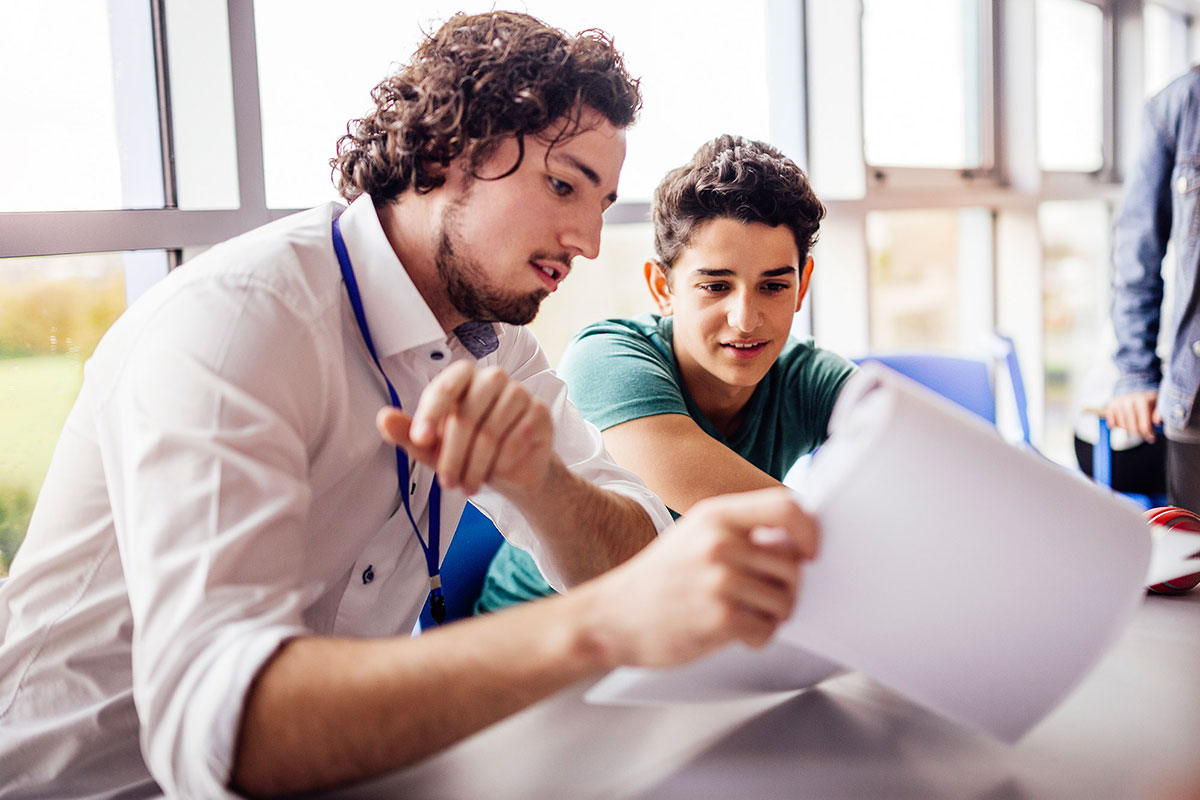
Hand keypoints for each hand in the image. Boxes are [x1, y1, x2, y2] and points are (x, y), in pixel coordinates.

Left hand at [376, 361, 555, 495]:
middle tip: (446, 482)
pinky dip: (502, 463)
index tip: (420, 439)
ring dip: (476, 466)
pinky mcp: (539, 412)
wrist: (514, 471)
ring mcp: (519, 393)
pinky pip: (517, 439)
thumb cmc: (470, 452)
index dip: (431, 413)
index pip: (446, 386)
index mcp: (463, 378)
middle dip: (453, 455)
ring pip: (491, 431)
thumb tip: (384, 418)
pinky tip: (497, 471)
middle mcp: (492, 378)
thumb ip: (409, 433)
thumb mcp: (434, 448)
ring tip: (467, 485)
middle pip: (467, 414)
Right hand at [582, 488, 819, 668]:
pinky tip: (737, 633)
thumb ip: (739, 532)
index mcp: (715, 515)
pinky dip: (759, 636)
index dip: (809, 530)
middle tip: (768, 599)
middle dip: (788, 587)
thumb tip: (795, 542)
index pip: (786, 506)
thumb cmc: (658, 580)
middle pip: (792, 563)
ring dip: (774, 615)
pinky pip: (767, 629)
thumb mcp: (694, 536)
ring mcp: (719, 580)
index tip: (810, 551)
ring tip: (748, 616)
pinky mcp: (719, 618)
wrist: (611, 617)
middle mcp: (719, 543)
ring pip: (785, 599)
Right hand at [1104, 389, 1161, 440]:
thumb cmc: (1149, 401)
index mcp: (1142, 401)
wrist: (1134, 389)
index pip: (1143, 427)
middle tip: (1143, 431)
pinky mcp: (1111, 406)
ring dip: (1129, 429)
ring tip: (1135, 424)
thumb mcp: (1159, 404)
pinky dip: (1117, 425)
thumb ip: (1159, 413)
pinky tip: (1124, 423)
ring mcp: (1118, 404)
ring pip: (1123, 427)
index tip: (1151, 437)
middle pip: (1133, 429)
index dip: (1148, 435)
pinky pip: (1113, 423)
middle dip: (1139, 433)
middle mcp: (1128, 401)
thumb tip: (1157, 422)